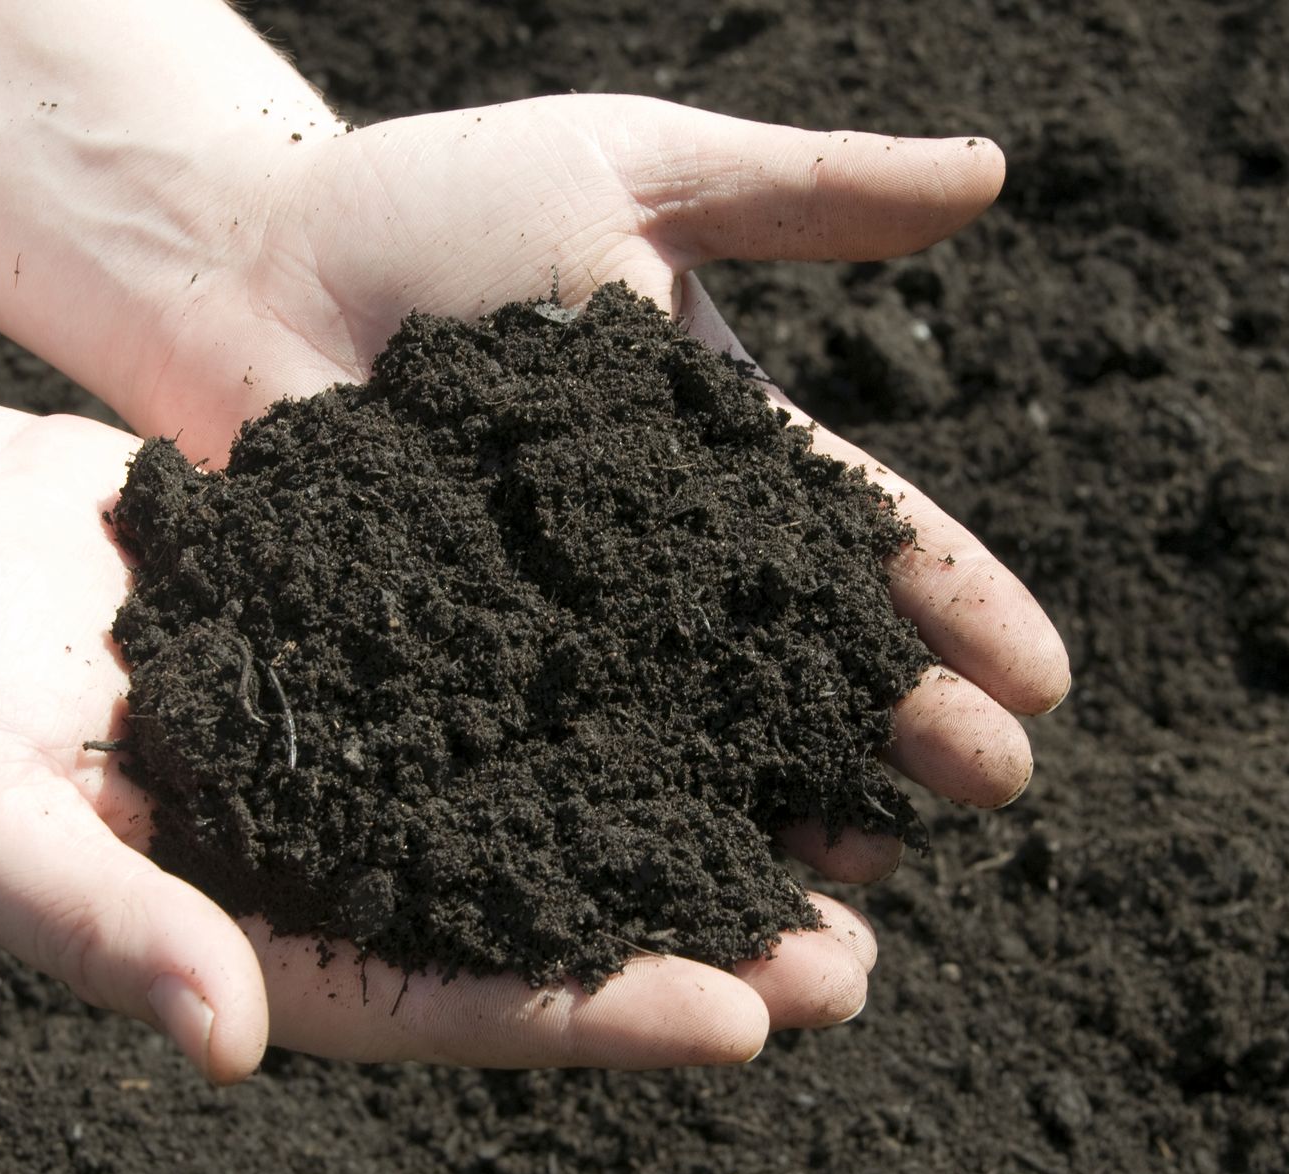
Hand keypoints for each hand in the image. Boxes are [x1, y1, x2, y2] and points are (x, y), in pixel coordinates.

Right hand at [0, 412, 880, 1081]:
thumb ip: (96, 929)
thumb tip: (229, 1048)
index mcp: (281, 940)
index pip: (456, 1006)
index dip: (595, 1018)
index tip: (741, 1023)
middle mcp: (370, 860)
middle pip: (553, 924)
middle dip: (700, 948)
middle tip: (851, 963)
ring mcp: (405, 752)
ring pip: (583, 800)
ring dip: (715, 821)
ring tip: (860, 832)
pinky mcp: (424, 643)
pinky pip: (558, 668)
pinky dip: (658, 678)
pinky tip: (761, 662)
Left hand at [137, 95, 1070, 872]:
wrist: (244, 265)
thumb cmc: (436, 205)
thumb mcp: (634, 171)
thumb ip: (807, 188)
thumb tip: (997, 173)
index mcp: (718, 452)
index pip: (859, 537)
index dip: (955, 603)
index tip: (1044, 680)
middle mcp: (654, 565)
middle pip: (800, 655)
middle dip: (902, 721)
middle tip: (994, 789)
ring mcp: (563, 631)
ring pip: (702, 734)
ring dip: (794, 805)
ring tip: (876, 869)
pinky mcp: (461, 677)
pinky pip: (561, 760)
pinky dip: (630, 823)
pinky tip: (694, 887)